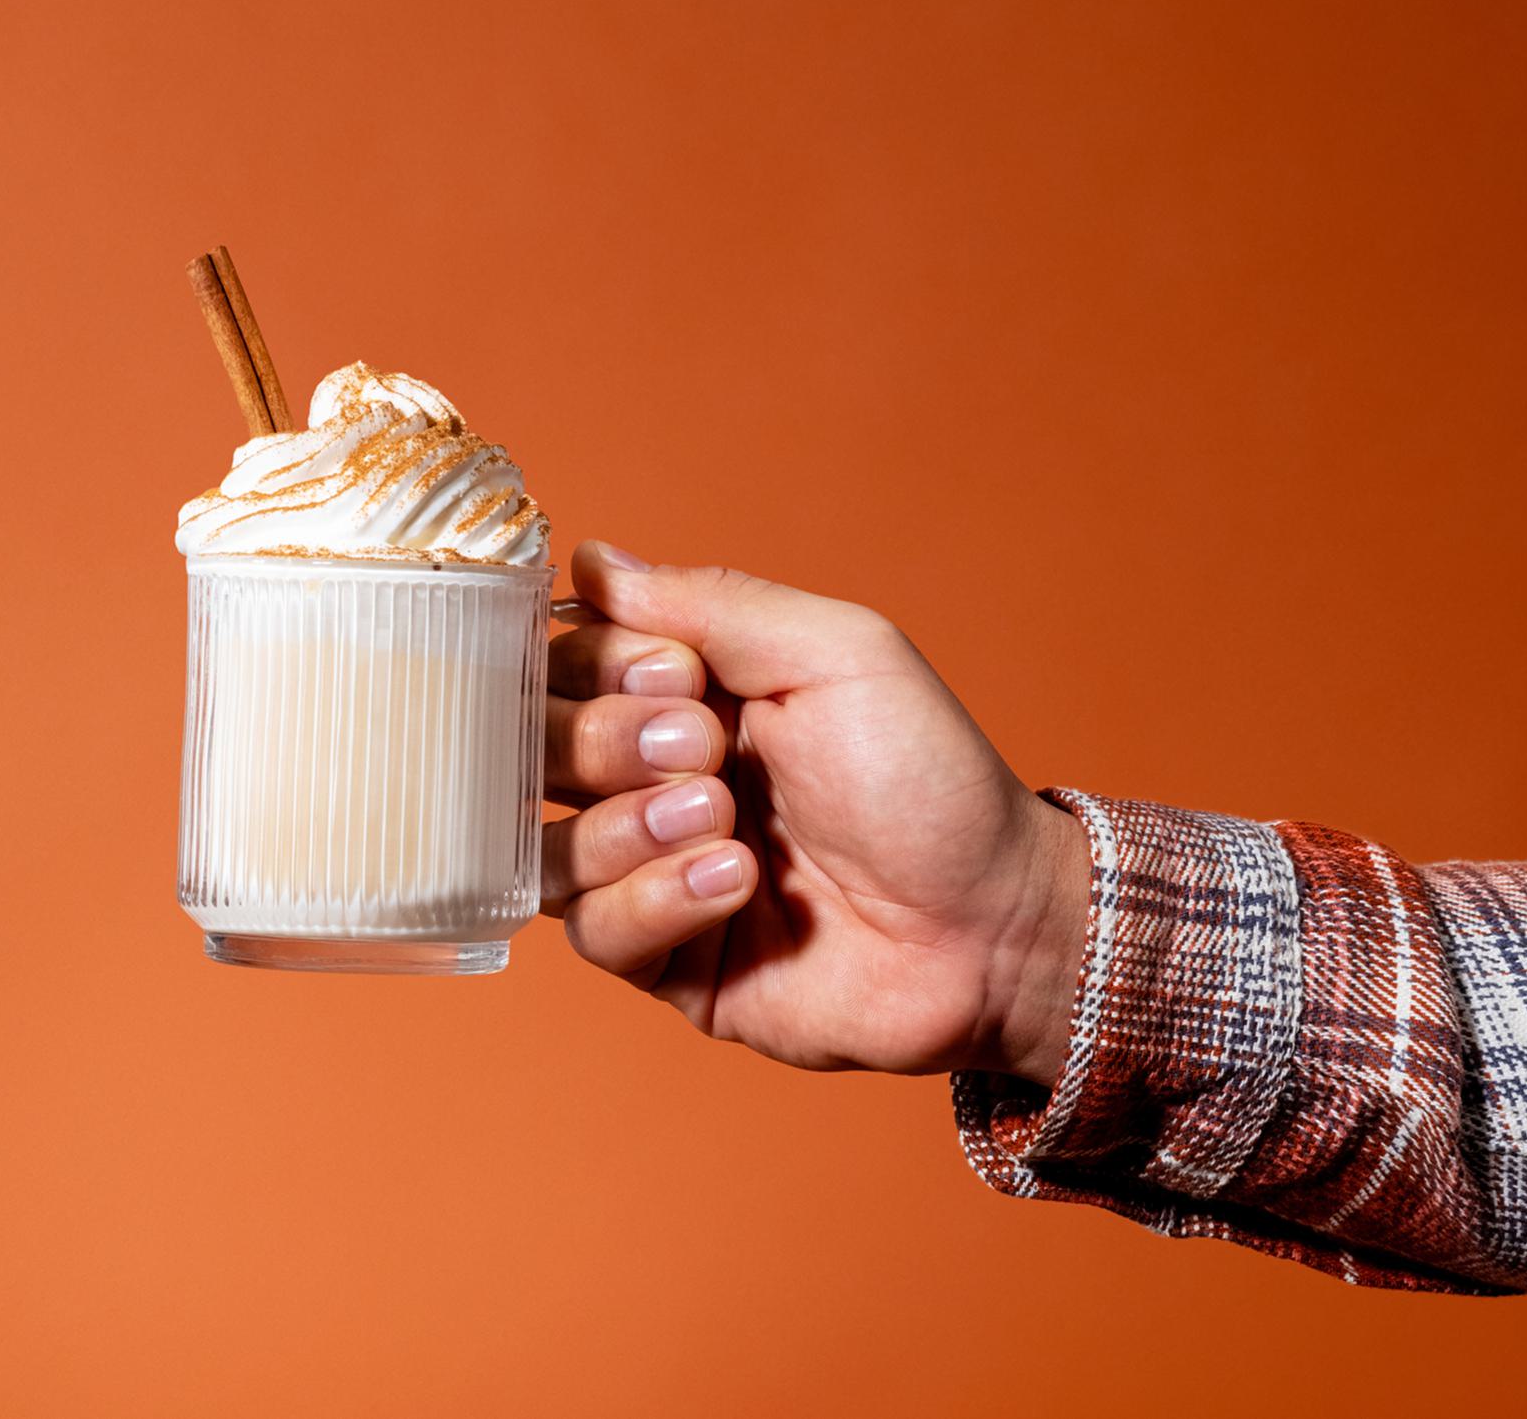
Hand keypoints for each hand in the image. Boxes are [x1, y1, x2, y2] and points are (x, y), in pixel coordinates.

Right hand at [541, 540, 1090, 1083]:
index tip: (678, 674)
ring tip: (724, 824)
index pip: (562, 664)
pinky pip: (594, 932)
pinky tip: (735, 882)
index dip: (595, 665)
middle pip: (535, 753)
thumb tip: (589, 563)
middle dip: (607, 742)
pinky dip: (655, 899)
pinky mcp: (667, 962)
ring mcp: (653, 875)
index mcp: (684, 697)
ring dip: (629, 826)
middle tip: (704, 749)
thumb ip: (711, 602)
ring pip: (548, 847)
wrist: (992, 924)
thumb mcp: (834, 652)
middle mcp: (652, 782)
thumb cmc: (929, 780)